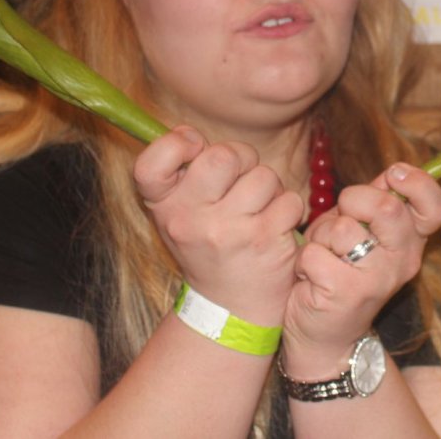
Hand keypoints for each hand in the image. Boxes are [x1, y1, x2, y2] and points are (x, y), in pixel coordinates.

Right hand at [133, 125, 304, 325]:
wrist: (231, 307)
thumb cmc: (208, 245)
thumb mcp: (180, 213)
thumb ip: (182, 171)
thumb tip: (188, 132)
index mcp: (163, 207)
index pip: (151, 161)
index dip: (177, 143)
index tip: (195, 149)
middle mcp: (189, 220)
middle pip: (224, 154)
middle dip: (243, 159)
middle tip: (241, 180)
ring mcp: (228, 232)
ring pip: (264, 176)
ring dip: (270, 189)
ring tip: (258, 211)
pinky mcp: (264, 241)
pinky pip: (289, 200)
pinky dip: (288, 210)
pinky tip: (274, 228)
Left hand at [280, 164, 440, 374]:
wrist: (327, 339)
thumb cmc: (341, 271)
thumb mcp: (365, 233)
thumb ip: (378, 202)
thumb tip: (393, 172)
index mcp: (411, 242)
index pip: (435, 208)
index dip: (418, 182)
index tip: (393, 174)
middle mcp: (403, 261)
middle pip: (387, 207)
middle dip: (352, 200)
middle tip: (342, 218)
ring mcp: (376, 279)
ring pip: (342, 229)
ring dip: (321, 237)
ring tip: (324, 256)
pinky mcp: (345, 293)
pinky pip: (315, 253)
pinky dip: (305, 261)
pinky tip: (312, 278)